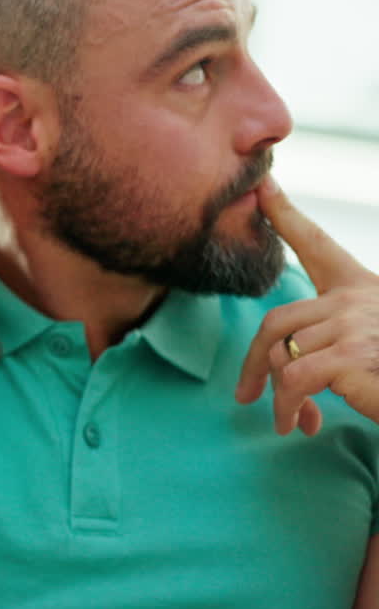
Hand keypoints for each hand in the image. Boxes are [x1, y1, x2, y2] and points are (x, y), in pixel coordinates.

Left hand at [235, 178, 378, 434]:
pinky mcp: (354, 354)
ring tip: (288, 422)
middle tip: (245, 396)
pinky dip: (290, 404)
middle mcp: (359, 298)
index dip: (287, 214)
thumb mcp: (364, 349)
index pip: (318, 244)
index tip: (263, 185)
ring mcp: (358, 324)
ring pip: (283, 353)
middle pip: (277, 320)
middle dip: (253, 362)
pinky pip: (294, 376)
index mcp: (363, 288)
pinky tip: (303, 423)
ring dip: (279, 395)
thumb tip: (279, 372)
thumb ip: (325, 345)